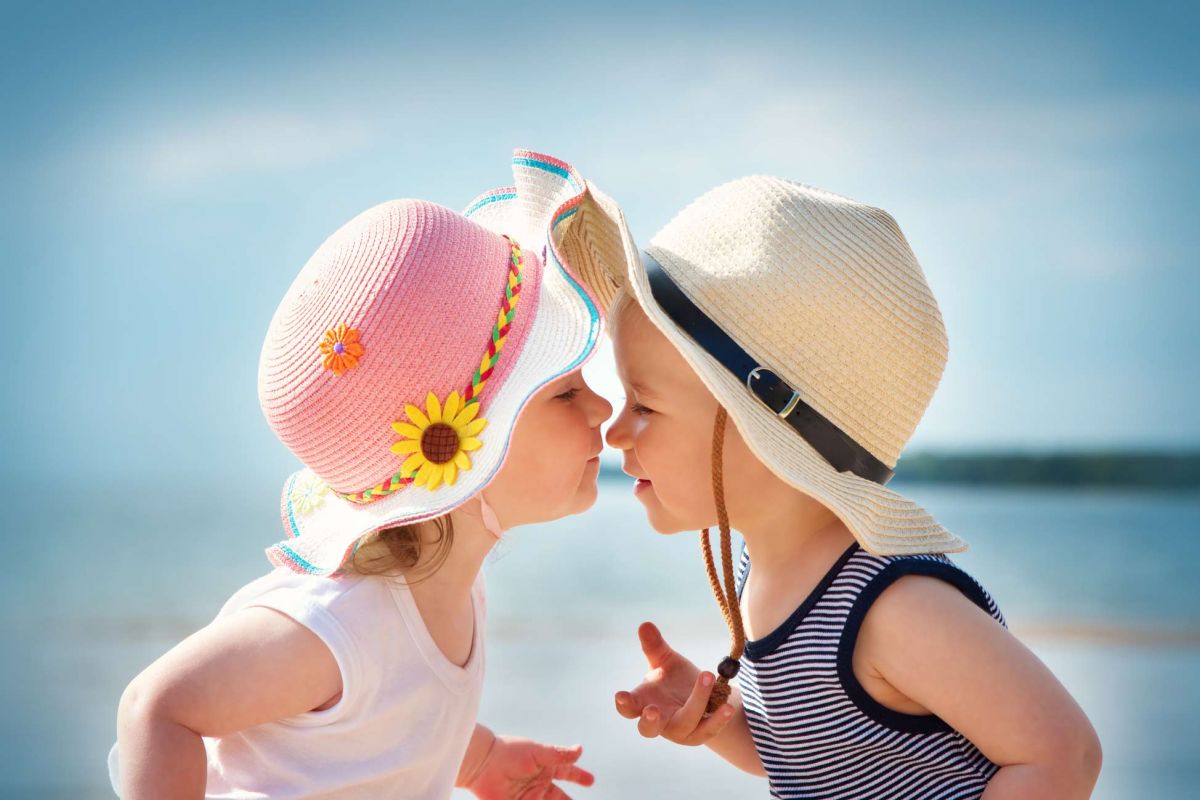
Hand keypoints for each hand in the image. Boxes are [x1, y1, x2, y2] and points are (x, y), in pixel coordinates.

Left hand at [463, 734, 593, 799]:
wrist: (482, 764)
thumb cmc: (509, 752)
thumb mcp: (537, 752)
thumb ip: (559, 754)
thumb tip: (580, 750)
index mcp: (546, 767)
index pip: (567, 773)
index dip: (579, 776)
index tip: (590, 780)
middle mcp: (539, 784)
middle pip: (560, 798)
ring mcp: (529, 797)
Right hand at [613, 621, 735, 745]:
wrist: (702, 697)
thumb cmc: (674, 679)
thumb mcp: (665, 661)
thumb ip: (654, 646)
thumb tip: (645, 624)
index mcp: (643, 703)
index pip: (628, 708)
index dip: (624, 704)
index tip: (621, 696)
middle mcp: (659, 721)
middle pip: (648, 728)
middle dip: (650, 721)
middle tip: (653, 710)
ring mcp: (679, 731)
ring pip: (686, 722)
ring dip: (697, 701)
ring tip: (707, 675)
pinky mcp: (700, 734)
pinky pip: (709, 729)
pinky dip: (718, 719)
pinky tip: (728, 706)